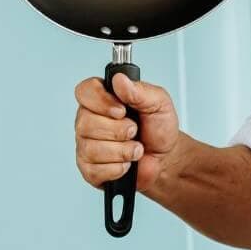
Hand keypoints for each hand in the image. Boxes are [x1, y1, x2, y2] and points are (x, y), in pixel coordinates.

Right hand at [74, 74, 180, 191]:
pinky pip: (96, 170)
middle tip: (134, 131)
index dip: (101, 101)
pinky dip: (118, 168)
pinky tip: (127, 163)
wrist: (166, 157)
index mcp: (102, 98)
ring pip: (91, 148)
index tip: (122, 110)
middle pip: (86, 123)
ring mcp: (86, 145)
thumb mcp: (158, 103)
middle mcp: (89, 120)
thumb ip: (139, 90)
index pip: (84, 91)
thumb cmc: (159, 128)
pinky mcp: (89, 169)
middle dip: (118, 130)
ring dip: (122, 151)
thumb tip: (119, 79)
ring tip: (135, 148)